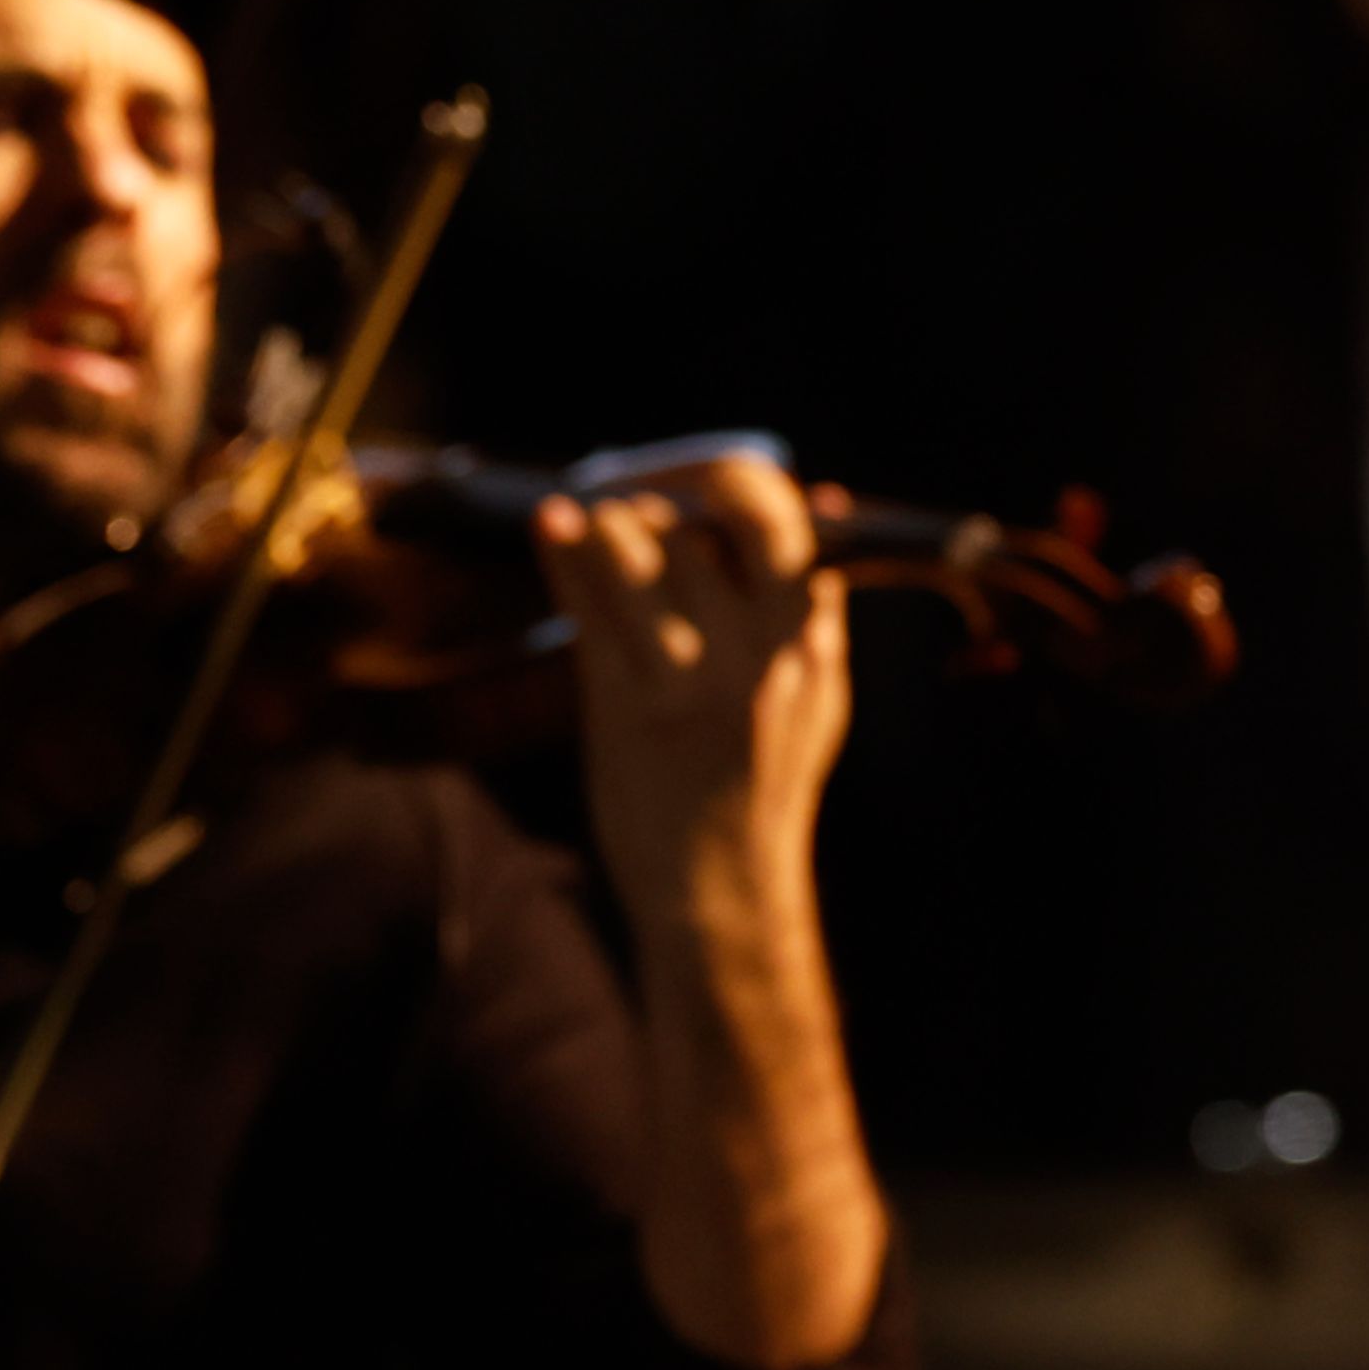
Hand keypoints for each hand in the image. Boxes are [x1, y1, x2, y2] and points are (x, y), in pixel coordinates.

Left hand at [537, 450, 854, 932]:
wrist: (720, 891)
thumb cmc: (760, 790)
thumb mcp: (815, 704)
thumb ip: (814, 615)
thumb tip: (817, 509)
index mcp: (809, 651)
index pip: (781, 526)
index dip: (735, 483)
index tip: (704, 477)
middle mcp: (757, 660)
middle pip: (700, 531)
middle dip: (660, 504)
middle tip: (634, 505)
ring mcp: (692, 685)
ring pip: (643, 555)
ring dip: (609, 524)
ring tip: (594, 522)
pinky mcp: (628, 711)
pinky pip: (590, 606)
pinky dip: (564, 554)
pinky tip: (551, 528)